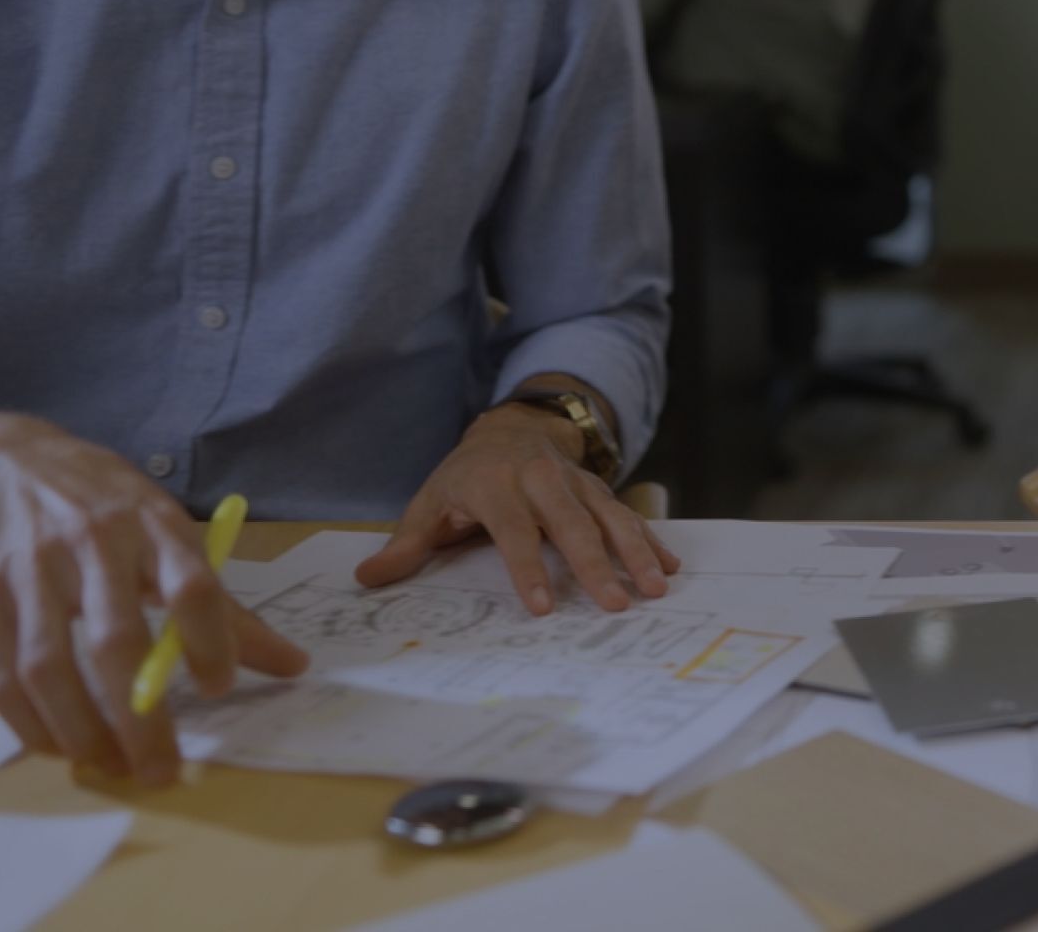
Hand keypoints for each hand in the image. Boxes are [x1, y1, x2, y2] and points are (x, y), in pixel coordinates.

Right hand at [0, 418, 307, 783]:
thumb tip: (292, 665)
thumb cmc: (104, 504)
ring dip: (81, 729)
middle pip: (114, 637)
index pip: (190, 581)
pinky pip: (2, 675)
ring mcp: (29, 569)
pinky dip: (30, 723)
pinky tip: (60, 746)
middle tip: (162, 769)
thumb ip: (221, 603)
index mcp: (151, 521)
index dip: (208, 638)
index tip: (220, 686)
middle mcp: (91, 541)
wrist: (3, 465)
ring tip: (112, 766)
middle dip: (140, 715)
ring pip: (49, 665)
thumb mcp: (166, 530)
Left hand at [354, 405, 680, 613]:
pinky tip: (670, 565)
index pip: (514, 530)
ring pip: (608, 514)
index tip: (541, 608)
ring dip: (634, 550)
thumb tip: (366, 578)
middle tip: (615, 604)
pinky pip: (626, 511)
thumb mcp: (430, 503)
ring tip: (655, 588)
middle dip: (594, 564)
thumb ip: (406, 545)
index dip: (526, 568)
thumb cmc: (464, 477)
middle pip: (571, 522)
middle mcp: (539, 479)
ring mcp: (573, 481)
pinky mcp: (595, 486)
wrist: (507, 429)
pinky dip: (650, 537)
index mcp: (495, 486)